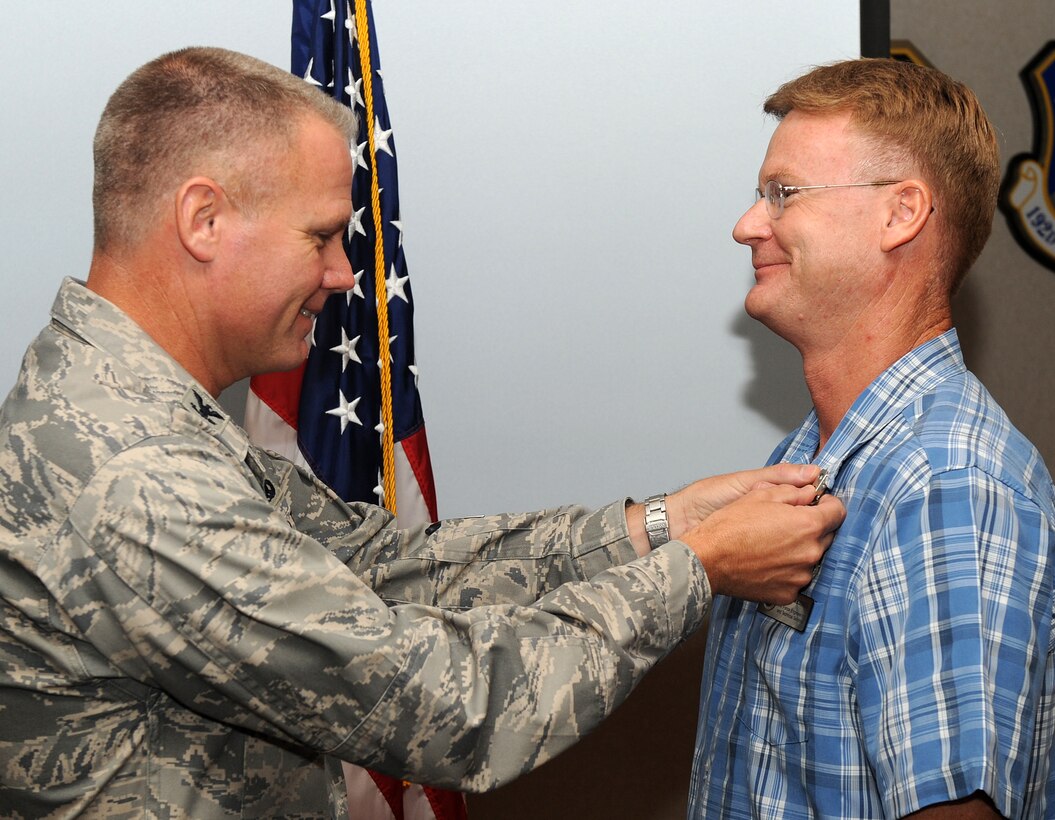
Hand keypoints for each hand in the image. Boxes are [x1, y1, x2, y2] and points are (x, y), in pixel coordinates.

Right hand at [680, 483, 844, 603]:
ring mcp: (801, 576)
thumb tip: (810, 492)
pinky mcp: (788, 594)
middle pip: (826, 536)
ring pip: (811, 558)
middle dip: (812, 527)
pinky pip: (796, 578)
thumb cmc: (730, 526)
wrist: (708, 560)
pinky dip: (787, 570)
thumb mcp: (761, 495)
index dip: (827, 503)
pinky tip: (767, 562)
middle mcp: (811, 553)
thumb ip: (793, 491)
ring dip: (800, 550)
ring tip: (773, 545)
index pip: (838, 511)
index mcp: (808, 525)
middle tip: (787, 523)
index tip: (817, 503)